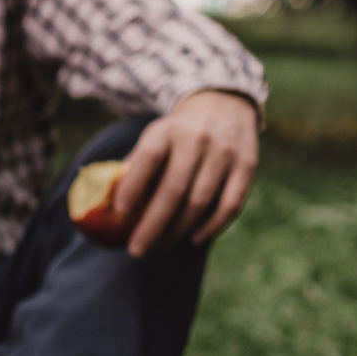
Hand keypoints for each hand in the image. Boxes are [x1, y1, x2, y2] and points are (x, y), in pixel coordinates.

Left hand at [113, 89, 259, 255]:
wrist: (223, 105)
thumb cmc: (177, 133)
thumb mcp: (153, 137)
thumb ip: (135, 167)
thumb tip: (109, 207)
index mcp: (166, 131)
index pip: (148, 157)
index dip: (134, 186)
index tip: (120, 213)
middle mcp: (197, 140)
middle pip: (173, 189)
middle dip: (152, 224)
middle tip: (136, 250)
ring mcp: (225, 153)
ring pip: (200, 201)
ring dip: (178, 230)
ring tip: (159, 246)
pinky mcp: (247, 166)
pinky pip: (231, 204)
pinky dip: (212, 227)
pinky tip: (194, 239)